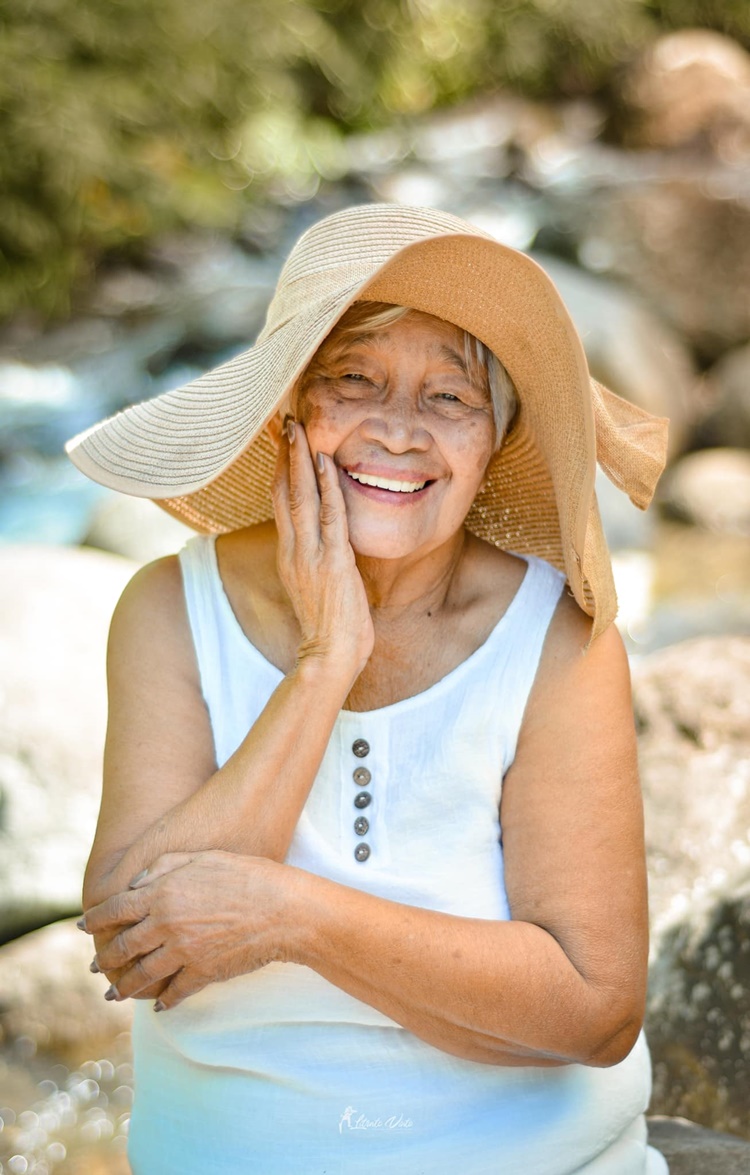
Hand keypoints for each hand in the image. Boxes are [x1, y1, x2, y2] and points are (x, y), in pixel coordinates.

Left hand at [84, 850, 299, 1010]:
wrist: (284, 910)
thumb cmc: (248, 875)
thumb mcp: (204, 857)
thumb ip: (164, 866)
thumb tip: (134, 884)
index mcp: (163, 892)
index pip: (116, 909)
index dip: (96, 919)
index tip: (83, 926)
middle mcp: (166, 924)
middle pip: (123, 946)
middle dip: (105, 958)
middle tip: (95, 965)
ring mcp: (183, 952)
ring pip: (142, 975)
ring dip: (124, 987)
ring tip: (114, 994)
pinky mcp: (202, 973)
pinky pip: (174, 992)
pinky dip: (163, 1002)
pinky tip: (158, 1006)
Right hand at [270, 415, 373, 682]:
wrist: (330, 659)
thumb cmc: (332, 631)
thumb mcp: (319, 589)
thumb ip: (320, 563)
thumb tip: (331, 548)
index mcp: (290, 556)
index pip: (281, 502)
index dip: (281, 469)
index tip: (283, 441)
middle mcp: (294, 551)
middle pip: (283, 491)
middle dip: (285, 453)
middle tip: (285, 420)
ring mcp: (311, 556)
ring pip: (300, 497)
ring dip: (300, 460)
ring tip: (298, 429)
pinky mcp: (333, 563)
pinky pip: (329, 517)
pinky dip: (327, 487)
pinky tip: (326, 463)